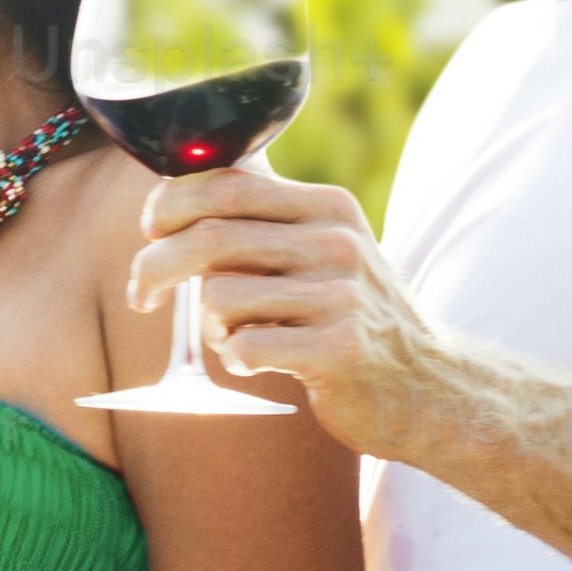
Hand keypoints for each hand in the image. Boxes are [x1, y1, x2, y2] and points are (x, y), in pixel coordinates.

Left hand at [123, 161, 423, 440]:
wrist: (429, 386)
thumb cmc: (349, 316)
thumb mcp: (320, 251)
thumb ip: (261, 222)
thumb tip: (169, 200)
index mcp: (328, 208)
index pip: (227, 184)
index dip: (170, 204)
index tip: (150, 231)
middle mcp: (338, 243)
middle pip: (208, 238)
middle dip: (155, 267)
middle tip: (142, 296)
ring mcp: (343, 295)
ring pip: (218, 297)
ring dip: (210, 325)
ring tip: (242, 336)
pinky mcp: (339, 349)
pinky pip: (242, 346)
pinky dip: (235, 357)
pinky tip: (261, 362)